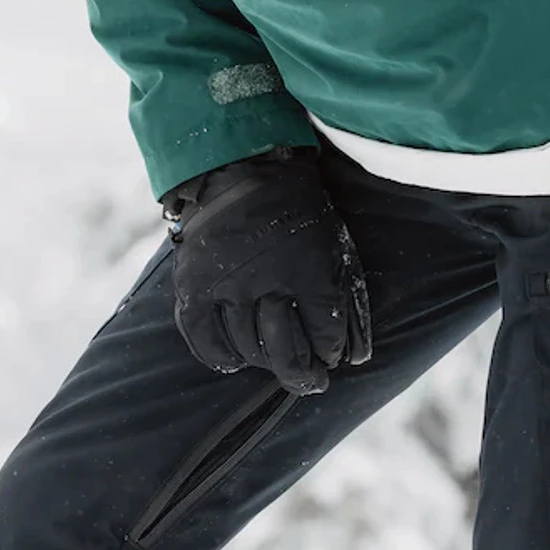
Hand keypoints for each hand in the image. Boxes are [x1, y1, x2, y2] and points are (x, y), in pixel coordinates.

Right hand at [164, 146, 371, 395]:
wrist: (244, 168)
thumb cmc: (298, 211)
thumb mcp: (332, 248)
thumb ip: (342, 300)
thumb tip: (354, 357)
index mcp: (309, 270)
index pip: (325, 335)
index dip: (329, 354)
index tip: (330, 360)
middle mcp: (268, 282)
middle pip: (286, 352)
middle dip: (302, 374)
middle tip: (310, 381)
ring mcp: (228, 285)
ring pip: (248, 348)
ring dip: (264, 362)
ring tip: (273, 362)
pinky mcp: (195, 284)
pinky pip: (203, 337)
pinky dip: (218, 355)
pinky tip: (233, 360)